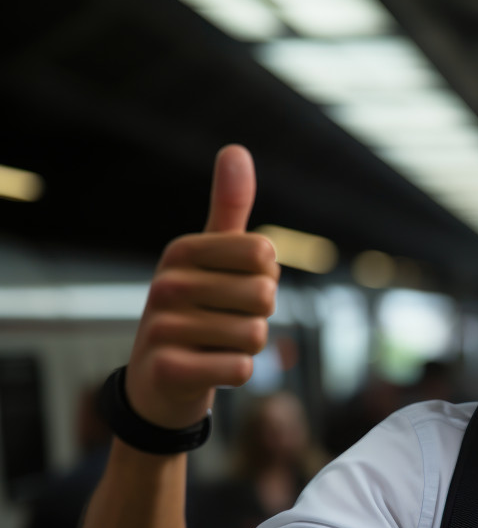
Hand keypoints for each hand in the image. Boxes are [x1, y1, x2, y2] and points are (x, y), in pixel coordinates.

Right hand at [125, 145, 279, 428]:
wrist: (161, 379)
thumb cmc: (200, 309)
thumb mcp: (212, 256)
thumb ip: (229, 207)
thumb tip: (236, 148)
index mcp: (182, 250)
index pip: (265, 256)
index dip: (265, 279)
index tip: (235, 288)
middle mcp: (166, 283)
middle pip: (265, 298)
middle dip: (258, 317)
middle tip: (225, 322)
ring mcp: (161, 327)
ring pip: (255, 336)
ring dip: (246, 347)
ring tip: (214, 345)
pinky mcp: (167, 369)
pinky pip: (241, 369)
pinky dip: (236, 373)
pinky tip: (209, 369)